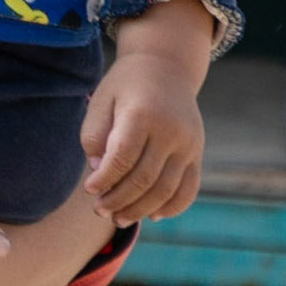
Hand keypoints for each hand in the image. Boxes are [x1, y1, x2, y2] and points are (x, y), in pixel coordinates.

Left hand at [81, 0, 212, 221]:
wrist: (166, 67)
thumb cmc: (125, 86)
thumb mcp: (101, 100)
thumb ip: (94, 135)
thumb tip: (98, 172)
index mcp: (143, 114)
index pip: (122, 157)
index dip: (104, 179)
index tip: (88, 190)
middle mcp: (171, 130)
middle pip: (144, 178)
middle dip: (118, 200)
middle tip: (99, 211)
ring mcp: (189, 144)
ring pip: (166, 189)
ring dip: (141, 209)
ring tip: (118, 219)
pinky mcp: (197, 153)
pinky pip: (188, 188)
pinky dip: (172, 207)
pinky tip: (152, 216)